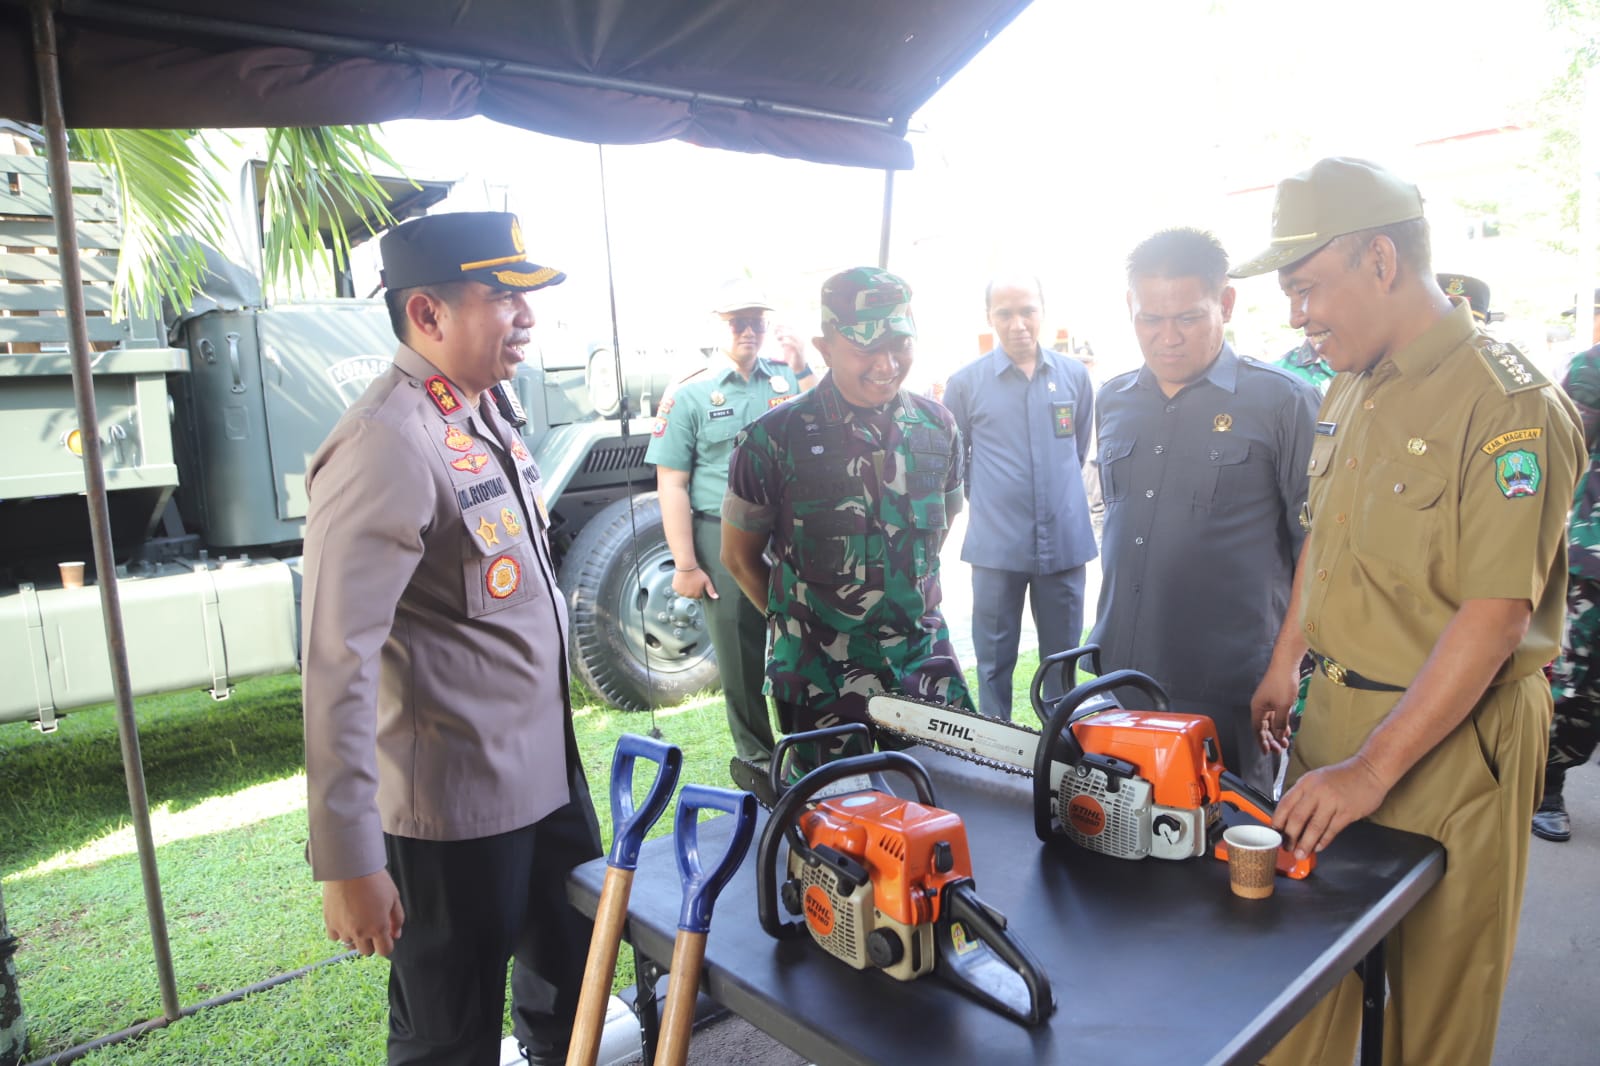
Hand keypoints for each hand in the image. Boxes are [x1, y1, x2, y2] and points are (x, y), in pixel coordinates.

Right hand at [323, 870, 404, 957]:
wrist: (349, 867)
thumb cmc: (375, 880)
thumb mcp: (394, 897)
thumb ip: (397, 919)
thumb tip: (396, 935)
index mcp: (378, 928)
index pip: (384, 951)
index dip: (387, 944)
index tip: (386, 936)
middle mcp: (360, 933)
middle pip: (367, 951)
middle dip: (372, 942)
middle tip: (372, 925)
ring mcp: (343, 929)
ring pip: (350, 945)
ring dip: (355, 937)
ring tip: (358, 919)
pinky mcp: (329, 923)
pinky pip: (334, 937)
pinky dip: (339, 932)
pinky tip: (344, 919)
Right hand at [672, 566, 717, 598]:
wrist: (686, 566)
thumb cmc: (697, 573)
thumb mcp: (706, 581)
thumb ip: (711, 590)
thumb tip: (716, 597)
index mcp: (696, 595)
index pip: (698, 596)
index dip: (699, 590)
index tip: (698, 584)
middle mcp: (688, 595)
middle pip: (690, 595)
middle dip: (692, 590)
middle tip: (692, 581)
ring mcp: (680, 592)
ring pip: (684, 592)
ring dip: (685, 589)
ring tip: (687, 580)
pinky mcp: (675, 588)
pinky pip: (678, 589)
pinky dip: (679, 586)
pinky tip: (682, 580)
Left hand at [775, 325, 804, 371]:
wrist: (799, 368)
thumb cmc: (792, 357)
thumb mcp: (787, 347)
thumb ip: (783, 341)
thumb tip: (776, 334)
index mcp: (799, 338)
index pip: (791, 328)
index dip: (783, 325)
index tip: (775, 326)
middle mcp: (801, 340)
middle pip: (791, 330)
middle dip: (782, 329)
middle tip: (774, 330)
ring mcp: (800, 345)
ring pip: (792, 335)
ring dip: (783, 335)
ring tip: (777, 337)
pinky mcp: (798, 351)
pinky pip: (792, 344)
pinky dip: (785, 343)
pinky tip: (780, 345)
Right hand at [1249, 663, 1297, 753]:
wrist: (1286, 665)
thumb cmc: (1282, 684)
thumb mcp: (1284, 706)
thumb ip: (1280, 722)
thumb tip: (1278, 735)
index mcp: (1258, 708)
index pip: (1258, 729)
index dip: (1262, 741)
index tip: (1267, 752)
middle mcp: (1260, 706)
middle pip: (1263, 727)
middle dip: (1271, 739)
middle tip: (1279, 749)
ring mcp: (1267, 702)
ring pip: (1270, 722)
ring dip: (1277, 733)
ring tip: (1285, 742)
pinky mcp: (1274, 699)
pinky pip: (1276, 716)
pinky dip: (1280, 724)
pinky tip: (1286, 730)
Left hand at [1272, 754, 1389, 858]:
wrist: (1370, 770)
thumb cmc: (1343, 776)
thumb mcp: (1317, 779)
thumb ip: (1304, 795)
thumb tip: (1290, 816)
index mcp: (1306, 783)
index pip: (1285, 804)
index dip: (1277, 821)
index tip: (1274, 832)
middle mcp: (1317, 791)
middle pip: (1297, 818)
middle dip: (1290, 836)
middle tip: (1286, 847)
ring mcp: (1332, 802)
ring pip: (1314, 827)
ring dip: (1305, 844)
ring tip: (1300, 853)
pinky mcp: (1347, 812)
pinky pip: (1331, 831)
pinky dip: (1323, 841)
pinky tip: (1318, 847)